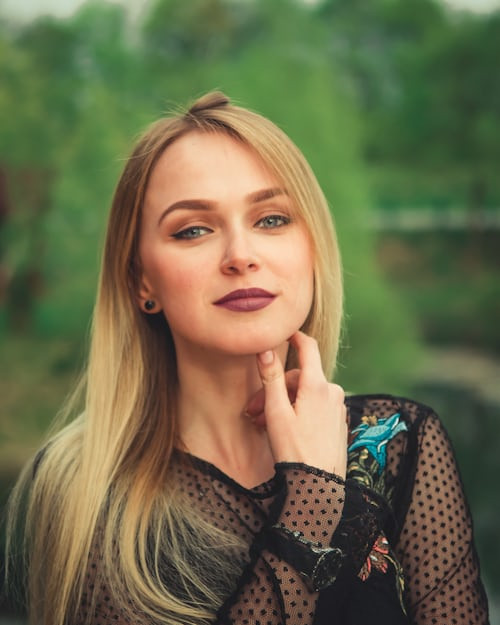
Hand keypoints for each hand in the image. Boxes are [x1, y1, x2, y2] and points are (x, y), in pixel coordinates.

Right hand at [250, 331, 346, 477]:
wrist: (319, 487)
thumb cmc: (294, 450)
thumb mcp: (277, 413)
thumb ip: (271, 378)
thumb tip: (267, 349)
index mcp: (318, 386)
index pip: (308, 348)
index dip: (295, 336)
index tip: (283, 331)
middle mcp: (332, 393)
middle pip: (300, 378)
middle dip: (275, 389)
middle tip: (253, 410)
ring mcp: (338, 409)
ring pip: (306, 395)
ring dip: (283, 404)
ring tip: (263, 425)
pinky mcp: (338, 423)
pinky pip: (316, 409)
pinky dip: (298, 413)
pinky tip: (283, 431)